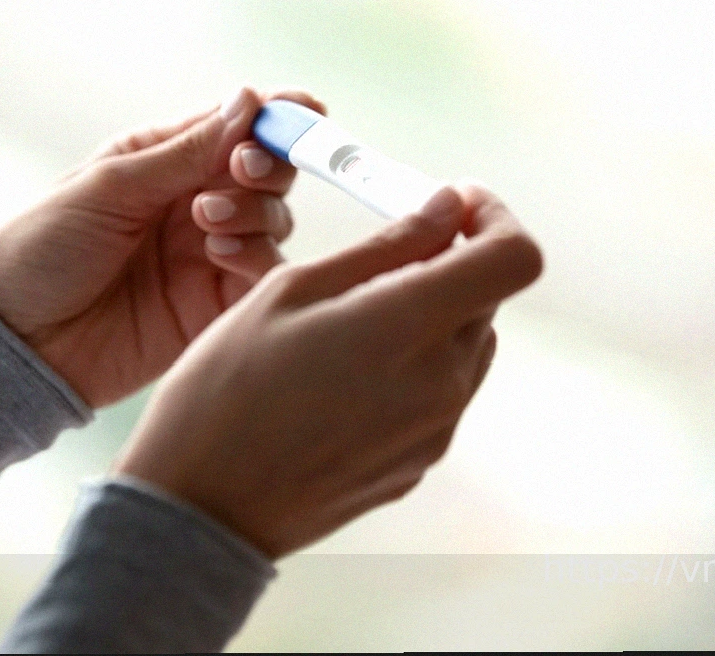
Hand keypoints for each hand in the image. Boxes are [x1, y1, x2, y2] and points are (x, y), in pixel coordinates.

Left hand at [0, 87, 323, 409]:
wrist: (17, 341)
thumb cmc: (40, 249)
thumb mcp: (110, 187)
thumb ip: (186, 152)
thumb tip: (249, 100)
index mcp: (162, 160)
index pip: (234, 127)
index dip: (277, 117)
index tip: (306, 112)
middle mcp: (194, 202)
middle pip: (267, 172)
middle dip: (268, 164)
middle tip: (241, 170)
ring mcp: (208, 254)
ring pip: (275, 220)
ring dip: (256, 210)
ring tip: (207, 221)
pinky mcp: (216, 305)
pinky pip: (264, 274)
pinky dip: (258, 256)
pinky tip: (220, 253)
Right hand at [113, 183, 542, 558]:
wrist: (200, 507)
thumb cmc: (226, 388)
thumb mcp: (293, 290)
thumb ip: (386, 246)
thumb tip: (444, 209)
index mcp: (411, 328)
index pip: (513, 258)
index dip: (495, 219)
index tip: (456, 206)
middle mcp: (442, 384)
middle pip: (486, 300)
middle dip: (450, 264)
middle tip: (382, 257)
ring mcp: (434, 432)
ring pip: (465, 348)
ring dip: (432, 318)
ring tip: (352, 323)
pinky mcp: (417, 465)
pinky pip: (439, 396)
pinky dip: (413, 367)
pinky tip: (344, 376)